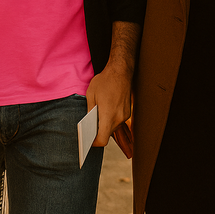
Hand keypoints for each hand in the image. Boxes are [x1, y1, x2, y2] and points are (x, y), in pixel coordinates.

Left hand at [85, 20, 139, 146]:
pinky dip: (110, 118)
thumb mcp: (91, 95)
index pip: (102, 139)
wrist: (121, 71)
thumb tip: (87, 124)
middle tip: (89, 126)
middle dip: (98, 131)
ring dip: (105, 124)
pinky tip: (105, 109)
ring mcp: (124, 115)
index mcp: (108, 116)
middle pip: (107, 133)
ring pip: (112, 127)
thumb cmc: (104, 81)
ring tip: (97, 115)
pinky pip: (117, 120)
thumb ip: (89, 111)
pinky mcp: (127, 111)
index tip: (88, 140)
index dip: (94, 143)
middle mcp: (118, 118)